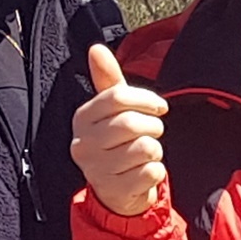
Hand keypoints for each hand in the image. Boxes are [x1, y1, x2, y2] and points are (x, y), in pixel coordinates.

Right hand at [73, 44, 170, 215]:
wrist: (115, 190)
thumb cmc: (116, 141)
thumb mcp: (112, 110)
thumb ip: (108, 79)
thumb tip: (96, 48)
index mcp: (81, 119)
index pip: (116, 97)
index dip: (146, 99)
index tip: (159, 107)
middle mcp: (82, 144)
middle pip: (131, 123)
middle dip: (153, 126)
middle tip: (153, 132)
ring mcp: (96, 170)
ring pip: (145, 148)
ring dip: (155, 149)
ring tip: (145, 153)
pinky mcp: (115, 191)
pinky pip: (151, 172)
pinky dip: (156, 171)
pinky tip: (144, 172)